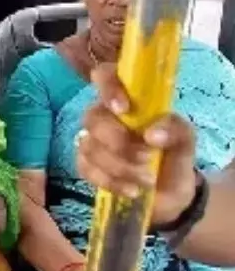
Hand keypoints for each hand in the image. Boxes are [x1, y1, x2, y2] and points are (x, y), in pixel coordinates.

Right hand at [76, 64, 197, 228]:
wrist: (169, 193)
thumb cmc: (173, 156)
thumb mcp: (186, 140)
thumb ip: (175, 129)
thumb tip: (151, 135)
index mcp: (127, 99)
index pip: (105, 76)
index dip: (108, 88)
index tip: (124, 109)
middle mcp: (104, 116)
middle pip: (92, 118)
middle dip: (118, 141)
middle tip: (146, 157)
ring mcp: (92, 140)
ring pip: (90, 147)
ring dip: (120, 166)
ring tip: (147, 179)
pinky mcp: (85, 165)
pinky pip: (87, 170)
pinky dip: (112, 182)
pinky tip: (132, 190)